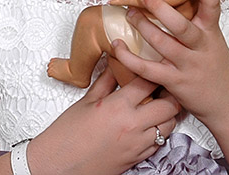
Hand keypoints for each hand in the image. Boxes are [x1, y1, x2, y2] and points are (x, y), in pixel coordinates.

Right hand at [35, 67, 179, 173]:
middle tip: (164, 86)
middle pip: (169, 105)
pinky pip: (160, 143)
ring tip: (158, 106)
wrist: (58, 166)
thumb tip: (115, 64)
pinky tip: (149, 125)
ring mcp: (137, 144)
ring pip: (169, 125)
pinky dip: (159, 132)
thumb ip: (106, 81)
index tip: (157, 64)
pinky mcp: (137, 158)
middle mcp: (132, 125)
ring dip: (167, 114)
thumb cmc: (66, 136)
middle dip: (170, 93)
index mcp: (118, 106)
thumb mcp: (86, 102)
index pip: (149, 81)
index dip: (156, 70)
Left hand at [111, 0, 228, 122]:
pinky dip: (129, 57)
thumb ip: (197, 22)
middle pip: (181, 25)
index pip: (212, 4)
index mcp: (211, 32)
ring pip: (162, 44)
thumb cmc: (217, 68)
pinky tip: (116, 45)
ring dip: (143, 27)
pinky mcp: (175, 83)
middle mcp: (201, 47)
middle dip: (160, 7)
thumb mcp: (213, 41)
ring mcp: (188, 65)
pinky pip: (148, 69)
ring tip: (129, 13)